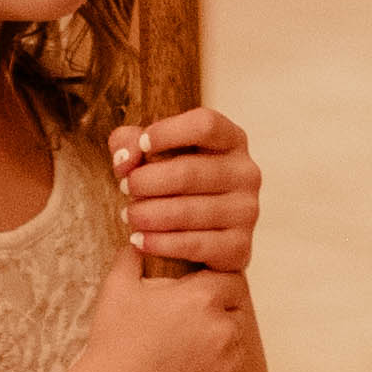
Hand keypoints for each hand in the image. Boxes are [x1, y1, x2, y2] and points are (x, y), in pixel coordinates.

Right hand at [71, 249, 253, 371]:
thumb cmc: (112, 344)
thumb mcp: (117, 290)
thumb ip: (133, 256)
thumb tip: (139, 237)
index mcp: (203, 298)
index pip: (232, 280)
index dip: (216, 287)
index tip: (198, 297)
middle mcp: (224, 330)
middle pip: (236, 314)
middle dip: (218, 316)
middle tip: (186, 329)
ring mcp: (230, 367)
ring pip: (235, 349)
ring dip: (217, 349)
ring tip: (180, 358)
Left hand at [112, 100, 259, 276]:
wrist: (199, 235)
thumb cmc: (172, 182)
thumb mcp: (151, 152)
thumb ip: (130, 142)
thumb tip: (125, 160)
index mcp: (231, 139)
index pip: (205, 125)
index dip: (168, 132)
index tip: (142, 144)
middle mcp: (246, 173)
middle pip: (189, 172)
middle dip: (146, 181)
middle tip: (125, 188)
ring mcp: (246, 211)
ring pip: (188, 211)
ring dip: (148, 214)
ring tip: (128, 215)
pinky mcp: (239, 246)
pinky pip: (194, 245)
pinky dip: (159, 244)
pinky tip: (138, 241)